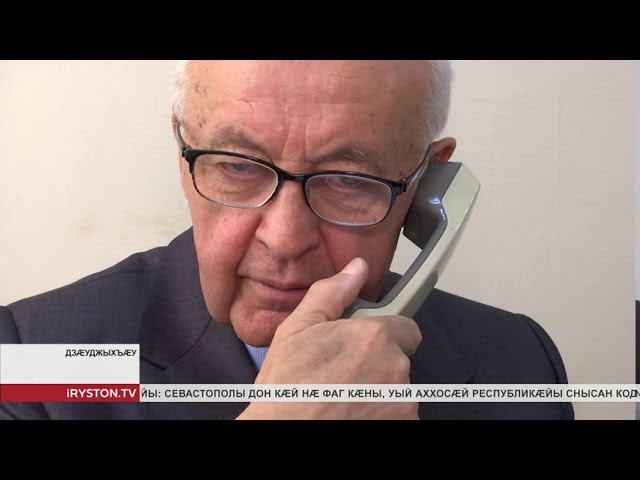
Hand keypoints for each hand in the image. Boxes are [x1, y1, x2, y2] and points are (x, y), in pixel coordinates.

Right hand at [237, 257, 421, 419]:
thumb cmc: (286, 390)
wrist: (284, 431)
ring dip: (379, 391)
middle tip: (342, 375)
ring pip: (398, 390)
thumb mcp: (297, 329)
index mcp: (374, 336)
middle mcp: (395, 369)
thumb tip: (357, 268)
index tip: (365, 346)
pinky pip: (398, 414)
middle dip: (377, 364)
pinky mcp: (402, 425)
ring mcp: (402, 403)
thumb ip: (332, 292)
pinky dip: (380, 413)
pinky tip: (351, 413)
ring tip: (343, 397)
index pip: (406, 328)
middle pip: (399, 359)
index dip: (384, 335)